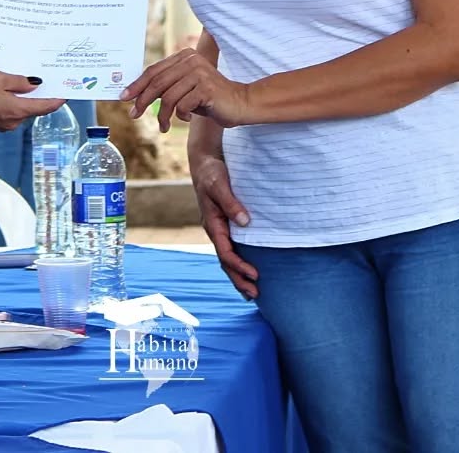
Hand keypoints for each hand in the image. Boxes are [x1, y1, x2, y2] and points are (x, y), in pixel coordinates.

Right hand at [0, 72, 63, 131]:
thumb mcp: (0, 79)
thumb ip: (20, 82)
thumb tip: (35, 85)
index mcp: (18, 110)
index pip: (45, 107)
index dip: (58, 99)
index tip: (67, 92)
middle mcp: (13, 121)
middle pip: (34, 108)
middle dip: (41, 96)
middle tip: (48, 81)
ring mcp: (3, 124)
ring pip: (21, 110)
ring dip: (26, 98)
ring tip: (27, 82)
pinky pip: (10, 112)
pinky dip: (14, 102)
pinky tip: (9, 91)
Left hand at [122, 49, 249, 131]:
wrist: (241, 104)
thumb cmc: (209, 98)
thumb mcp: (184, 89)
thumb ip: (166, 87)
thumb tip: (136, 95)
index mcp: (184, 56)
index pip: (153, 70)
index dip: (137, 84)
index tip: (125, 97)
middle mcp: (191, 60)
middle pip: (157, 82)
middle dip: (142, 101)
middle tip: (135, 115)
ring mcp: (199, 72)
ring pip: (167, 97)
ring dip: (162, 116)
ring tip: (164, 126)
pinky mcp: (206, 87)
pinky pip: (182, 105)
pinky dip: (180, 116)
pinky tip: (188, 119)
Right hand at [191, 150, 257, 298]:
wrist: (204, 162)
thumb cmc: (211, 173)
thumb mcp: (219, 185)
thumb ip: (231, 203)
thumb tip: (245, 222)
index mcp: (212, 224)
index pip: (225, 253)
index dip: (239, 266)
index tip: (255, 275)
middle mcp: (214, 230)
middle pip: (225, 262)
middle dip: (238, 279)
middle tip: (255, 295)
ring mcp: (218, 228)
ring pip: (227, 258)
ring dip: (238, 275)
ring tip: (251, 291)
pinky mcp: (224, 223)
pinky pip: (230, 248)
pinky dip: (237, 262)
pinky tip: (247, 268)